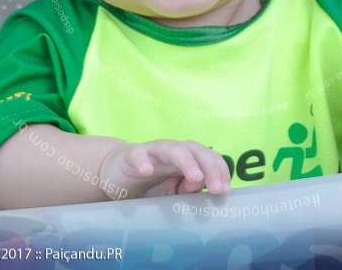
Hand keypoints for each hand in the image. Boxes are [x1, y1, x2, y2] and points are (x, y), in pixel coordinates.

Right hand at [99, 139, 231, 199]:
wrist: (117, 175)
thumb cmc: (149, 184)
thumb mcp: (172, 193)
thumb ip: (187, 191)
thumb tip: (201, 190)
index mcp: (187, 159)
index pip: (210, 159)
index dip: (220, 172)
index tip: (224, 192)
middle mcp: (173, 152)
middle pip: (196, 150)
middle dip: (210, 168)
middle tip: (217, 189)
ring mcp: (152, 152)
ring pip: (173, 149)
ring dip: (187, 161)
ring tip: (195, 177)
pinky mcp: (131, 155)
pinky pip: (138, 154)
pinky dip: (143, 161)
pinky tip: (147, 170)